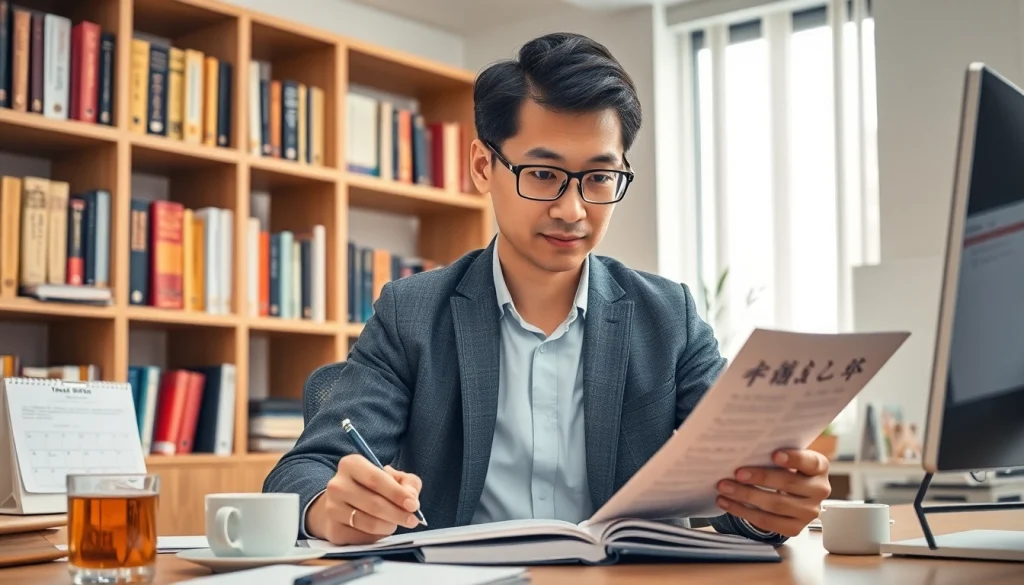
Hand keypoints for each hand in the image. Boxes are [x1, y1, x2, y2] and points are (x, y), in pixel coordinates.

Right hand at [307, 454, 422, 544]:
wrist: (341, 503)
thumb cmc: (371, 487)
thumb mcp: (391, 477)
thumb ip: (407, 483)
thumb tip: (411, 498)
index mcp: (351, 464)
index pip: (376, 479)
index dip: (397, 493)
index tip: (413, 505)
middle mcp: (337, 485)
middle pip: (373, 503)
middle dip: (397, 514)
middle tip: (412, 520)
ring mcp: (332, 508)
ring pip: (368, 522)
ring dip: (388, 526)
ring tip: (395, 523)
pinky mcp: (333, 530)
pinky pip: (361, 537)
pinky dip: (377, 536)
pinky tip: (380, 529)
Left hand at [715, 449, 830, 537]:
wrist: (794, 494)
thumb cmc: (785, 469)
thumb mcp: (786, 457)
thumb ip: (773, 453)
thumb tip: (743, 448)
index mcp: (819, 467)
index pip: (810, 462)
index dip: (793, 458)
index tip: (774, 455)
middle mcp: (820, 490)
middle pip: (789, 484)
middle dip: (760, 478)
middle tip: (737, 473)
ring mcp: (810, 512)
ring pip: (776, 505)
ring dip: (746, 496)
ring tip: (725, 487)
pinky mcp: (796, 528)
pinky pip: (767, 522)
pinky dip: (744, 512)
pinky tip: (727, 502)